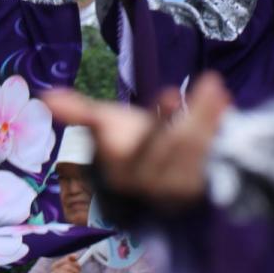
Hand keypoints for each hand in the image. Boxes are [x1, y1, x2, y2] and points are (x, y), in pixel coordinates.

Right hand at [43, 73, 231, 207]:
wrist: (155, 165)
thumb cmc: (128, 141)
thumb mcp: (104, 122)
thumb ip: (78, 111)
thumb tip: (46, 96)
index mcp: (124, 173)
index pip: (147, 151)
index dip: (159, 123)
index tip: (170, 92)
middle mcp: (154, 188)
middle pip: (178, 151)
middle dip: (195, 117)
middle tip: (212, 82)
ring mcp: (183, 191)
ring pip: (201, 156)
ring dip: (212, 121)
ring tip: (219, 90)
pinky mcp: (208, 189)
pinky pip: (218, 162)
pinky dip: (223, 133)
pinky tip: (227, 107)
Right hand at [50, 255, 86, 272]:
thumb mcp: (76, 267)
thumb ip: (74, 260)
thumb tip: (75, 255)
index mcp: (56, 267)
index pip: (61, 261)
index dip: (68, 260)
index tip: (77, 258)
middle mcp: (53, 272)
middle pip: (60, 266)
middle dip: (71, 268)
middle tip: (77, 272)